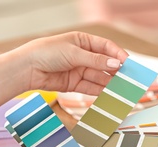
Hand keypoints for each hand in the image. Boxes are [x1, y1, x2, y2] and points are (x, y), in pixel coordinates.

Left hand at [0, 31, 127, 108]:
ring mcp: (79, 70)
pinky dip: (101, 91)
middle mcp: (83, 56)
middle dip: (117, 71)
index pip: (106, 47)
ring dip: (111, 83)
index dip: (118, 55)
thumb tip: (117, 64)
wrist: (27, 68)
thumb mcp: (73, 53)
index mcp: (83, 41)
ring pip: (100, 77)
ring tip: (123, 90)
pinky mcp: (75, 84)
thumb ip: (95, 60)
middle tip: (130, 79)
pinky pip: (91, 87)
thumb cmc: (47, 53)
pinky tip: (110, 94)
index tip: (128, 63)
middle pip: (105, 64)